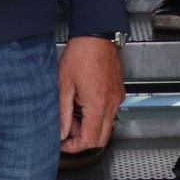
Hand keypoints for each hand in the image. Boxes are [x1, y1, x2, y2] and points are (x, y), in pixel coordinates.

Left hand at [58, 36, 123, 153]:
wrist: (97, 33)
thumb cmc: (81, 53)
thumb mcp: (64, 85)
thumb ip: (63, 112)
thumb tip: (61, 132)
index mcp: (97, 104)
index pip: (90, 141)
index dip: (74, 147)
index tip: (63, 144)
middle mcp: (112, 104)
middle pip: (101, 139)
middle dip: (83, 140)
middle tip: (67, 130)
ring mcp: (117, 98)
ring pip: (106, 126)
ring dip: (89, 127)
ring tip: (73, 113)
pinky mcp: (118, 92)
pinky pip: (109, 113)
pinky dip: (96, 116)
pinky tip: (83, 103)